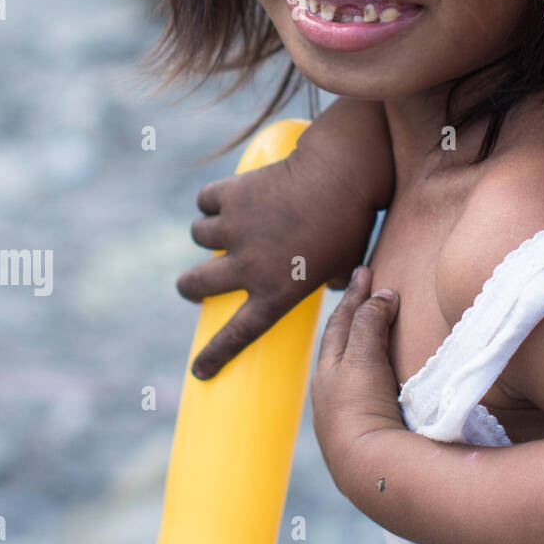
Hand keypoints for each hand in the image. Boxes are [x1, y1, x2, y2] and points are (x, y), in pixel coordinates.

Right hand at [177, 142, 378, 378]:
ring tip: (233, 224)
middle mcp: (248, 266)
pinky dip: (214, 198)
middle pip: (193, 285)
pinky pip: (206, 200)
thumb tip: (337, 284)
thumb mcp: (348, 264)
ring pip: (199, 236)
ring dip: (211, 231)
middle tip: (201, 280)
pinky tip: (231, 196)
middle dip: (191, 286)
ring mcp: (235, 229)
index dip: (216, 354)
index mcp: (277, 291)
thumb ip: (337, 281)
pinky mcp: (231, 195)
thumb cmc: (352, 221)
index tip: (199, 370)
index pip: (238, 333)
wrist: (341, 174)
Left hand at [312, 267, 405, 480]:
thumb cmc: (361, 409)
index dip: (355, 295)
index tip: (365, 270)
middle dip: (352, 315)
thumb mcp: (362, 359)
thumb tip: (383, 295)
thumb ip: (370, 323)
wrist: (370, 469)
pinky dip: (375, 369)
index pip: (341, 322)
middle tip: (366, 290)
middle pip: (341, 344)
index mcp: (327, 372)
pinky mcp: (367, 433)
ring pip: (353, 368)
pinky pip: (368, 388)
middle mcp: (332, 393)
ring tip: (376, 326)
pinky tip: (385, 375)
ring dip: (363, 342)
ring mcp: (348, 415)